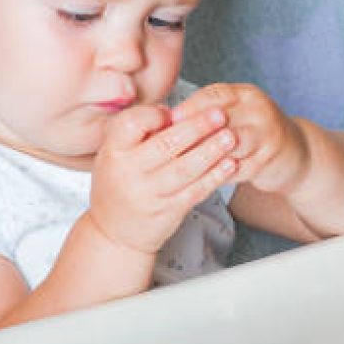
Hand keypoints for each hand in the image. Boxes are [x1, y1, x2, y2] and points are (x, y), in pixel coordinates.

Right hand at [88, 103, 237, 254]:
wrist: (115, 232)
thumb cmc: (121, 182)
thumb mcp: (117, 154)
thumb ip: (141, 133)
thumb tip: (176, 113)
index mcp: (113, 151)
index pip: (133, 123)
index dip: (155, 114)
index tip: (175, 111)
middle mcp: (127, 172)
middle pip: (166, 144)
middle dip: (197, 127)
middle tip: (219, 114)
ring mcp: (148, 194)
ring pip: (185, 168)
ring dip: (211, 150)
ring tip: (230, 136)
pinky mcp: (168, 211)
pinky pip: (195, 190)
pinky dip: (215, 176)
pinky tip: (230, 164)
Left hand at [170, 84, 309, 195]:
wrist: (296, 152)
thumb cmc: (254, 132)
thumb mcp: (237, 113)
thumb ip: (208, 112)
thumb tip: (165, 118)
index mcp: (246, 95)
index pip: (214, 95)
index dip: (189, 108)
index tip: (167, 121)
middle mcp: (259, 110)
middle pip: (220, 119)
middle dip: (192, 133)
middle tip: (167, 147)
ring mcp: (267, 134)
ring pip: (229, 144)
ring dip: (204, 154)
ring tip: (181, 164)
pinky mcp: (269, 159)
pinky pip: (237, 168)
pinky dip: (218, 174)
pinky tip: (202, 178)